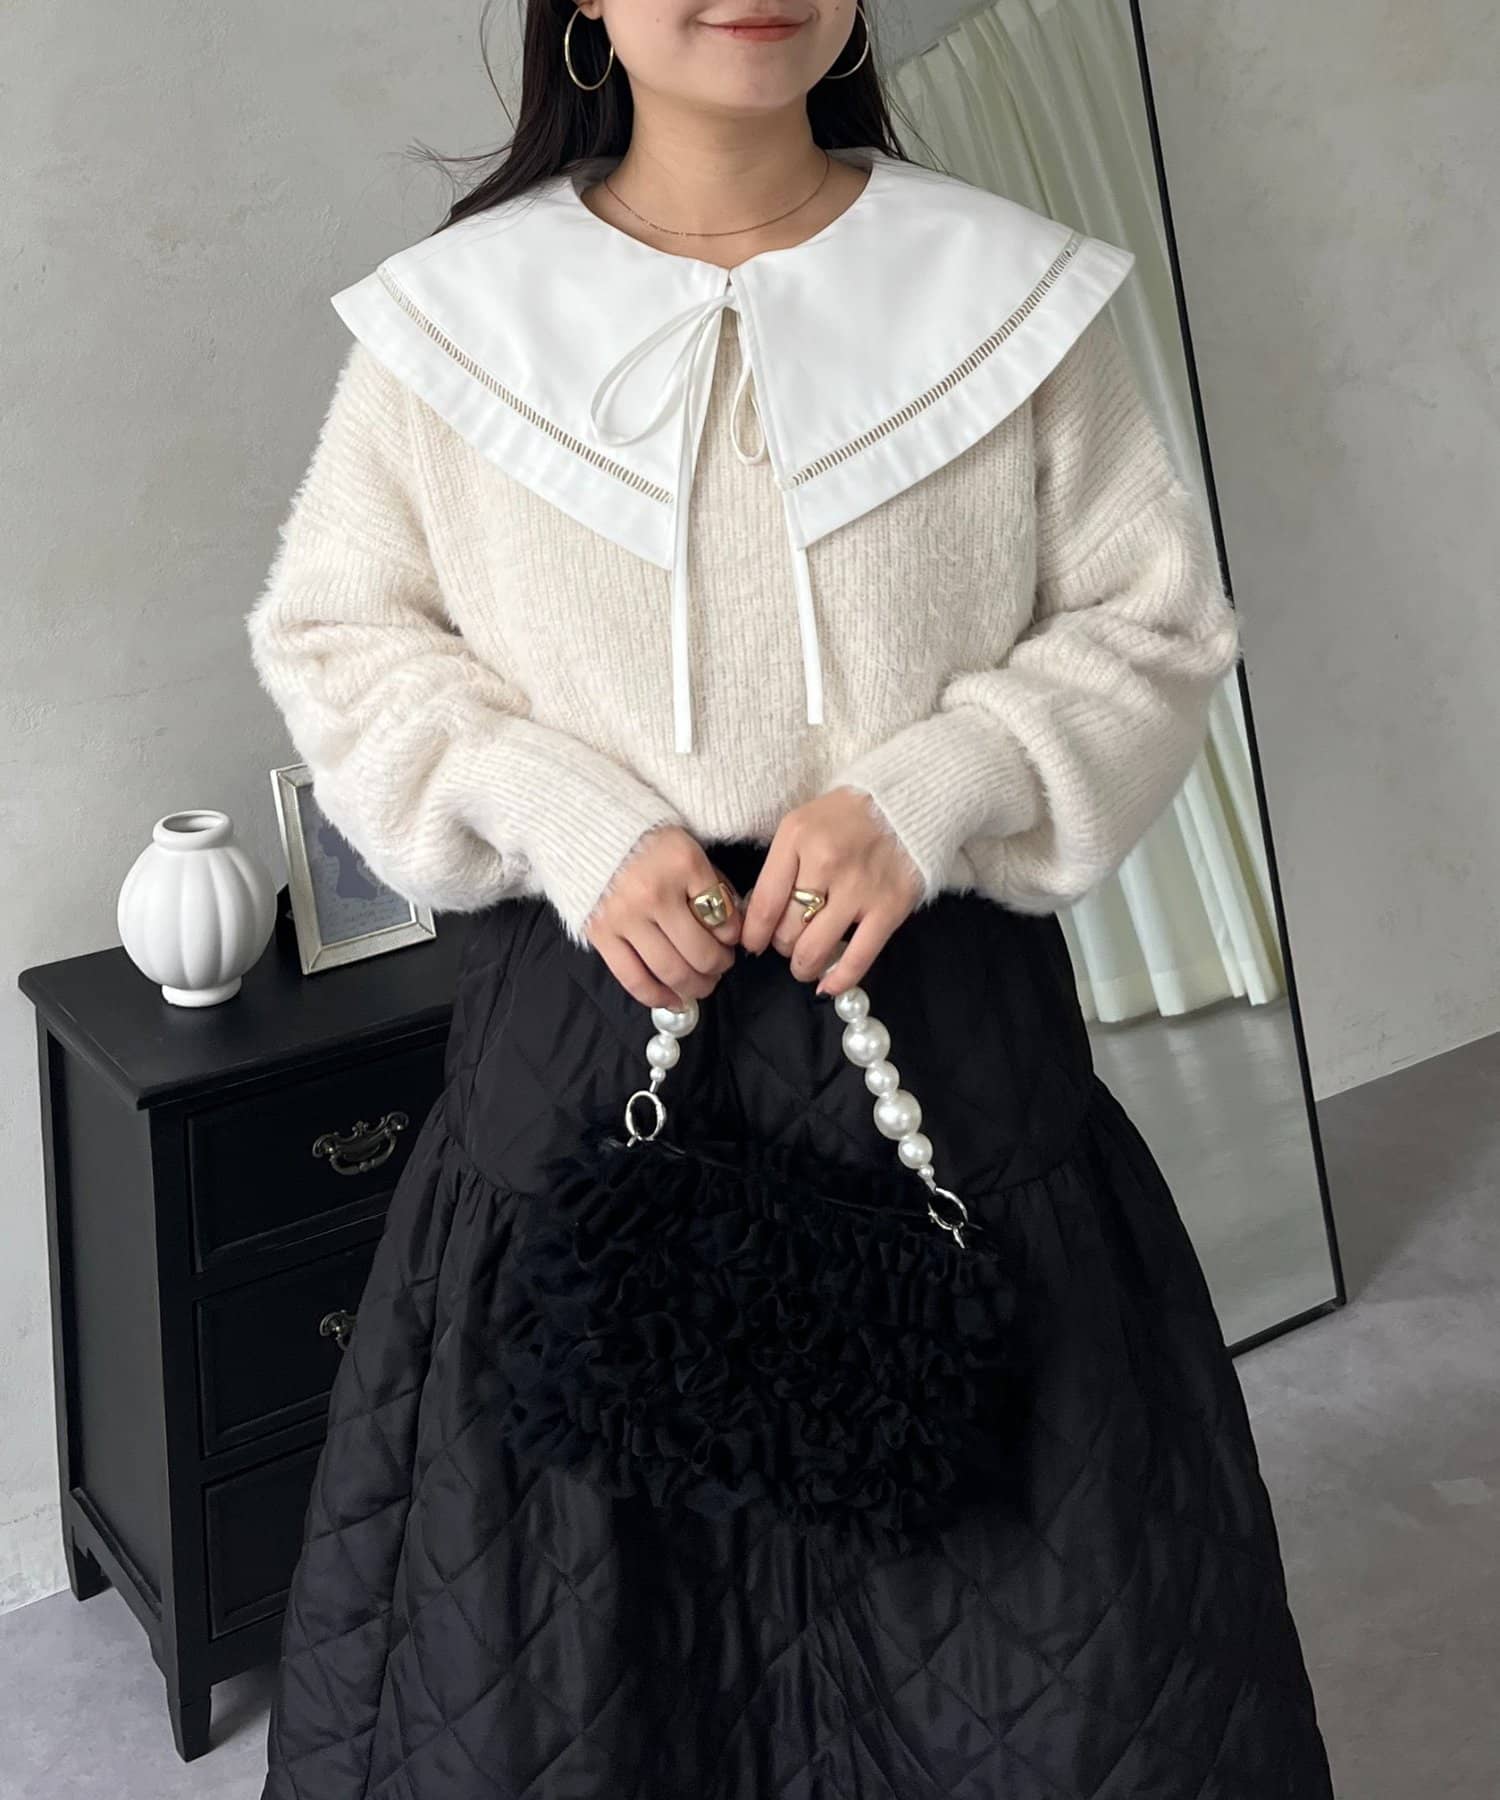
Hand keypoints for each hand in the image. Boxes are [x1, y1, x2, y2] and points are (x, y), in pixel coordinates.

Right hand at [584, 825, 742, 1010]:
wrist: (584, 830)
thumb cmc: (643, 841)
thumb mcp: (686, 848)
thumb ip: (711, 885)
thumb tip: (731, 929)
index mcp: (683, 863)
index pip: (723, 916)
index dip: (733, 935)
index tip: (730, 938)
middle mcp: (654, 892)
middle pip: (700, 952)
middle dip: (719, 966)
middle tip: (721, 966)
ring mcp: (625, 917)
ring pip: (671, 971)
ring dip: (696, 986)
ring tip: (703, 984)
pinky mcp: (601, 934)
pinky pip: (634, 979)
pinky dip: (658, 996)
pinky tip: (674, 999)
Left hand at [738, 788, 923, 998]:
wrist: (908, 801)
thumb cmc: (846, 815)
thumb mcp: (802, 824)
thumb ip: (780, 865)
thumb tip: (759, 917)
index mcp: (798, 838)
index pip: (765, 902)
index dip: (754, 933)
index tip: (752, 944)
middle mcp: (826, 863)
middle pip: (788, 928)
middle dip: (781, 945)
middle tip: (787, 943)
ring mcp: (860, 888)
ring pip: (815, 948)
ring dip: (803, 965)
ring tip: (803, 964)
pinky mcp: (890, 907)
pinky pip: (858, 957)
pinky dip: (839, 979)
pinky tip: (828, 985)